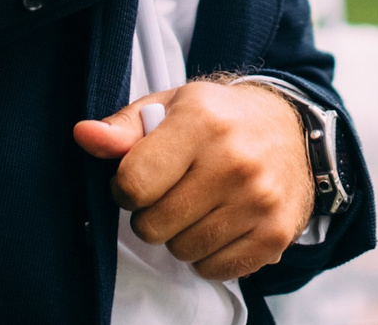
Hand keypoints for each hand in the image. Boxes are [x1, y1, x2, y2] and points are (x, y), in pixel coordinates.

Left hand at [72, 80, 314, 279]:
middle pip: (154, 225)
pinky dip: (209, 255)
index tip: (139, 180)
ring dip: (180, 235)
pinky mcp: (274, 234)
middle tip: (172, 193)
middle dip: (152, 215)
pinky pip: (214, 269)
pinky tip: (220, 223)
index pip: (134, 183)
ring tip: (199, 205)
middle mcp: (233, 161)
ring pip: (182, 251)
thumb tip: (83, 136)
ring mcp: (258, 200)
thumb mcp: (173, 107)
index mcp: (202, 121)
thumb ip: (124, 128)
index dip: (125, 188)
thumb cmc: (222, 119)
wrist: (294, 131)